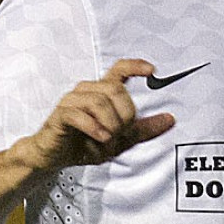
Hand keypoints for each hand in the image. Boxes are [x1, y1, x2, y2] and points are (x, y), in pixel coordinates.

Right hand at [24, 59, 174, 171]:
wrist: (54, 157)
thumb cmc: (84, 143)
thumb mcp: (121, 139)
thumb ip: (144, 129)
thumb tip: (170, 119)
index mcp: (102, 92)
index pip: (119, 69)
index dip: (135, 66)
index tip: (152, 70)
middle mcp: (87, 91)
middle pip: (115, 90)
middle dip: (124, 114)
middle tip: (121, 133)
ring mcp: (72, 100)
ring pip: (99, 101)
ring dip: (110, 124)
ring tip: (108, 139)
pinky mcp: (61, 114)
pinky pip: (80, 114)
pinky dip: (94, 128)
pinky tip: (100, 138)